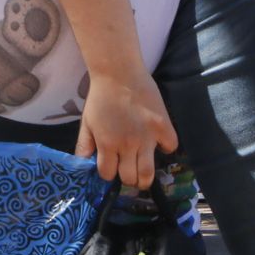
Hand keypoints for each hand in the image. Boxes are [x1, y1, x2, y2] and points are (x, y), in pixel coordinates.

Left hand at [74, 70, 177, 187]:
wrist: (119, 75)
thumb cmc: (100, 99)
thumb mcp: (86, 123)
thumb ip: (84, 146)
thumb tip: (83, 165)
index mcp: (107, 144)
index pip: (108, 174)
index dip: (107, 174)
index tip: (110, 168)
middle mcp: (128, 144)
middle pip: (130, 177)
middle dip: (127, 180)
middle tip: (128, 174)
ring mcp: (148, 137)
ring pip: (149, 171)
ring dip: (145, 177)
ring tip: (143, 175)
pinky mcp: (164, 126)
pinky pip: (170, 146)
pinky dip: (165, 148)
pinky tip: (158, 143)